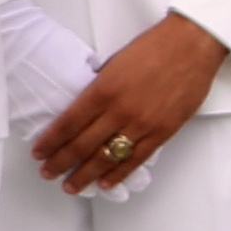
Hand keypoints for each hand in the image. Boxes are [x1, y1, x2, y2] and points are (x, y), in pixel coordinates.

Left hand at [32, 13, 226, 189]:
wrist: (191, 45)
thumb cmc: (154, 48)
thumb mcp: (113, 64)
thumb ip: (98, 90)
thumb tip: (83, 112)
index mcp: (103, 90)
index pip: (68, 124)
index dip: (51, 142)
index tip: (39, 152)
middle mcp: (120, 111)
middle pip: (82, 145)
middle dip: (61, 163)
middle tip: (47, 173)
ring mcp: (142, 124)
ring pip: (106, 158)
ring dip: (85, 175)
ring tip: (71, 185)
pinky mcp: (163, 132)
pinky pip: (136, 159)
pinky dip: (118, 174)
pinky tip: (104, 182)